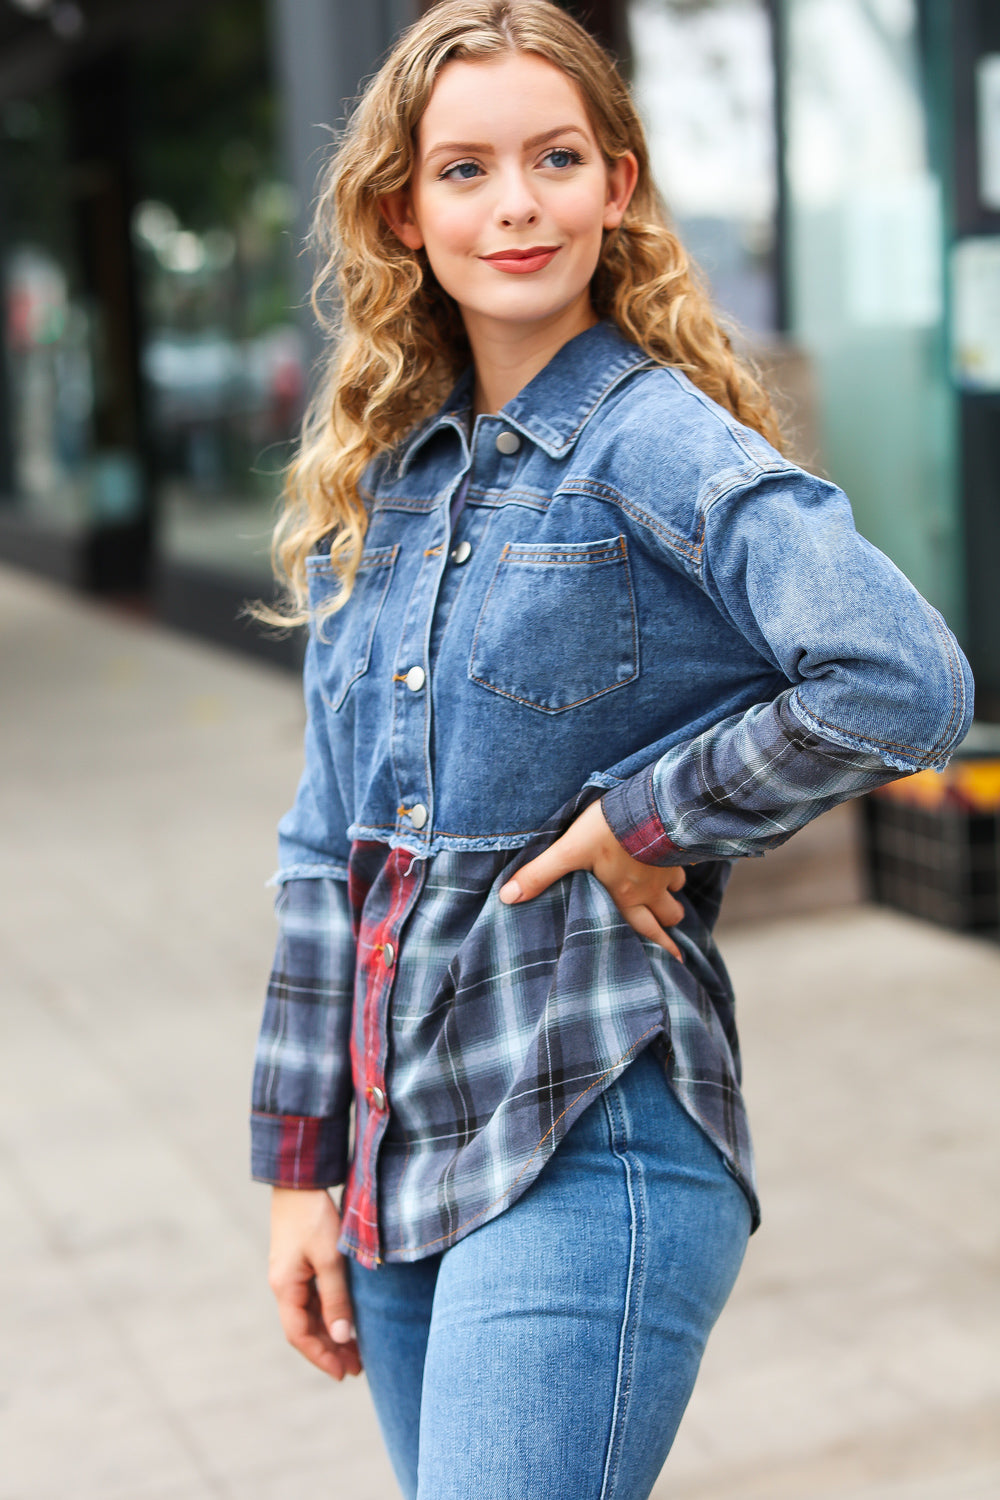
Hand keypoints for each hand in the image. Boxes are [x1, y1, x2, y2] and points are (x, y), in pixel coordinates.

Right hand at [268, 1187, 361, 1380]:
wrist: (300, 1180)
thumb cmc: (314, 1217)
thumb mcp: (330, 1258)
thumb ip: (336, 1298)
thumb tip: (343, 1336)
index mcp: (285, 1287)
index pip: (299, 1335)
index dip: (321, 1356)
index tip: (344, 1373)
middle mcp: (284, 1285)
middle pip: (305, 1328)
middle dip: (329, 1349)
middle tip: (357, 1368)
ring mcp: (291, 1274)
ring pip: (310, 1314)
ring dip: (331, 1332)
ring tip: (356, 1350)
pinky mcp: (300, 1263)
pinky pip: (313, 1298)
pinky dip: (329, 1312)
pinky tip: (347, 1318)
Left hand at [498, 799, 686, 960]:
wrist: (648, 803)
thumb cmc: (608, 830)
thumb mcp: (568, 850)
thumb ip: (540, 873)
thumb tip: (507, 897)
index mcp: (625, 896)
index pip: (644, 930)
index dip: (659, 947)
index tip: (673, 961)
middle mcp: (650, 888)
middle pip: (667, 916)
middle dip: (668, 927)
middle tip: (673, 941)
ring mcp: (667, 868)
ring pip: (676, 891)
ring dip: (672, 897)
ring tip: (670, 900)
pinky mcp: (677, 846)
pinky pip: (685, 863)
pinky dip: (681, 866)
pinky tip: (677, 860)